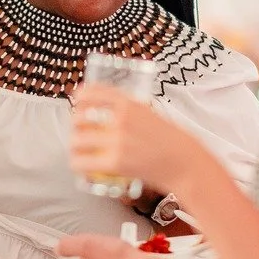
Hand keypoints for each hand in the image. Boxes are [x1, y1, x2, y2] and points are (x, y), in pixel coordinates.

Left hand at [70, 86, 202, 195]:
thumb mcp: (149, 114)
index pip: (93, 92)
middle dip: (75, 126)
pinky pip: (83, 163)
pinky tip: (81, 167)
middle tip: (79, 132)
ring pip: (77, 141)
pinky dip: (78, 165)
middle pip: (80, 118)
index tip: (77, 100)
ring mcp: (117, 141)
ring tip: (77, 151)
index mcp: (129, 104)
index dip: (80, 96)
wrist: (184, 162)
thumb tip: (107, 111)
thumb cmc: (170, 140)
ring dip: (74, 147)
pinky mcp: (115, 162)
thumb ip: (129, 111)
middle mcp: (121, 119)